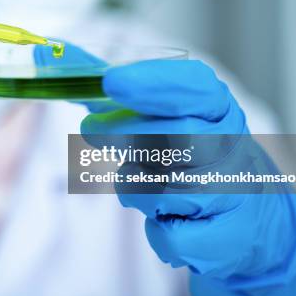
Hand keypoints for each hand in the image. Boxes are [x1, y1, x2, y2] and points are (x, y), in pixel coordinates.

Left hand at [82, 59, 295, 295]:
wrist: (245, 218)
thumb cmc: (190, 159)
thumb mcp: (162, 118)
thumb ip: (111, 92)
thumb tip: (50, 57)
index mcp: (217, 109)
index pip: (195, 88)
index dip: (153, 83)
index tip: (111, 81)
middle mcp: (231, 147)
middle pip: (174, 137)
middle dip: (124, 134)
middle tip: (91, 128)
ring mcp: (233, 194)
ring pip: (162, 190)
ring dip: (136, 187)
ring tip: (145, 182)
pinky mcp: (227, 238)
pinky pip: (169, 235)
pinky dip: (157, 230)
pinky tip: (169, 220)